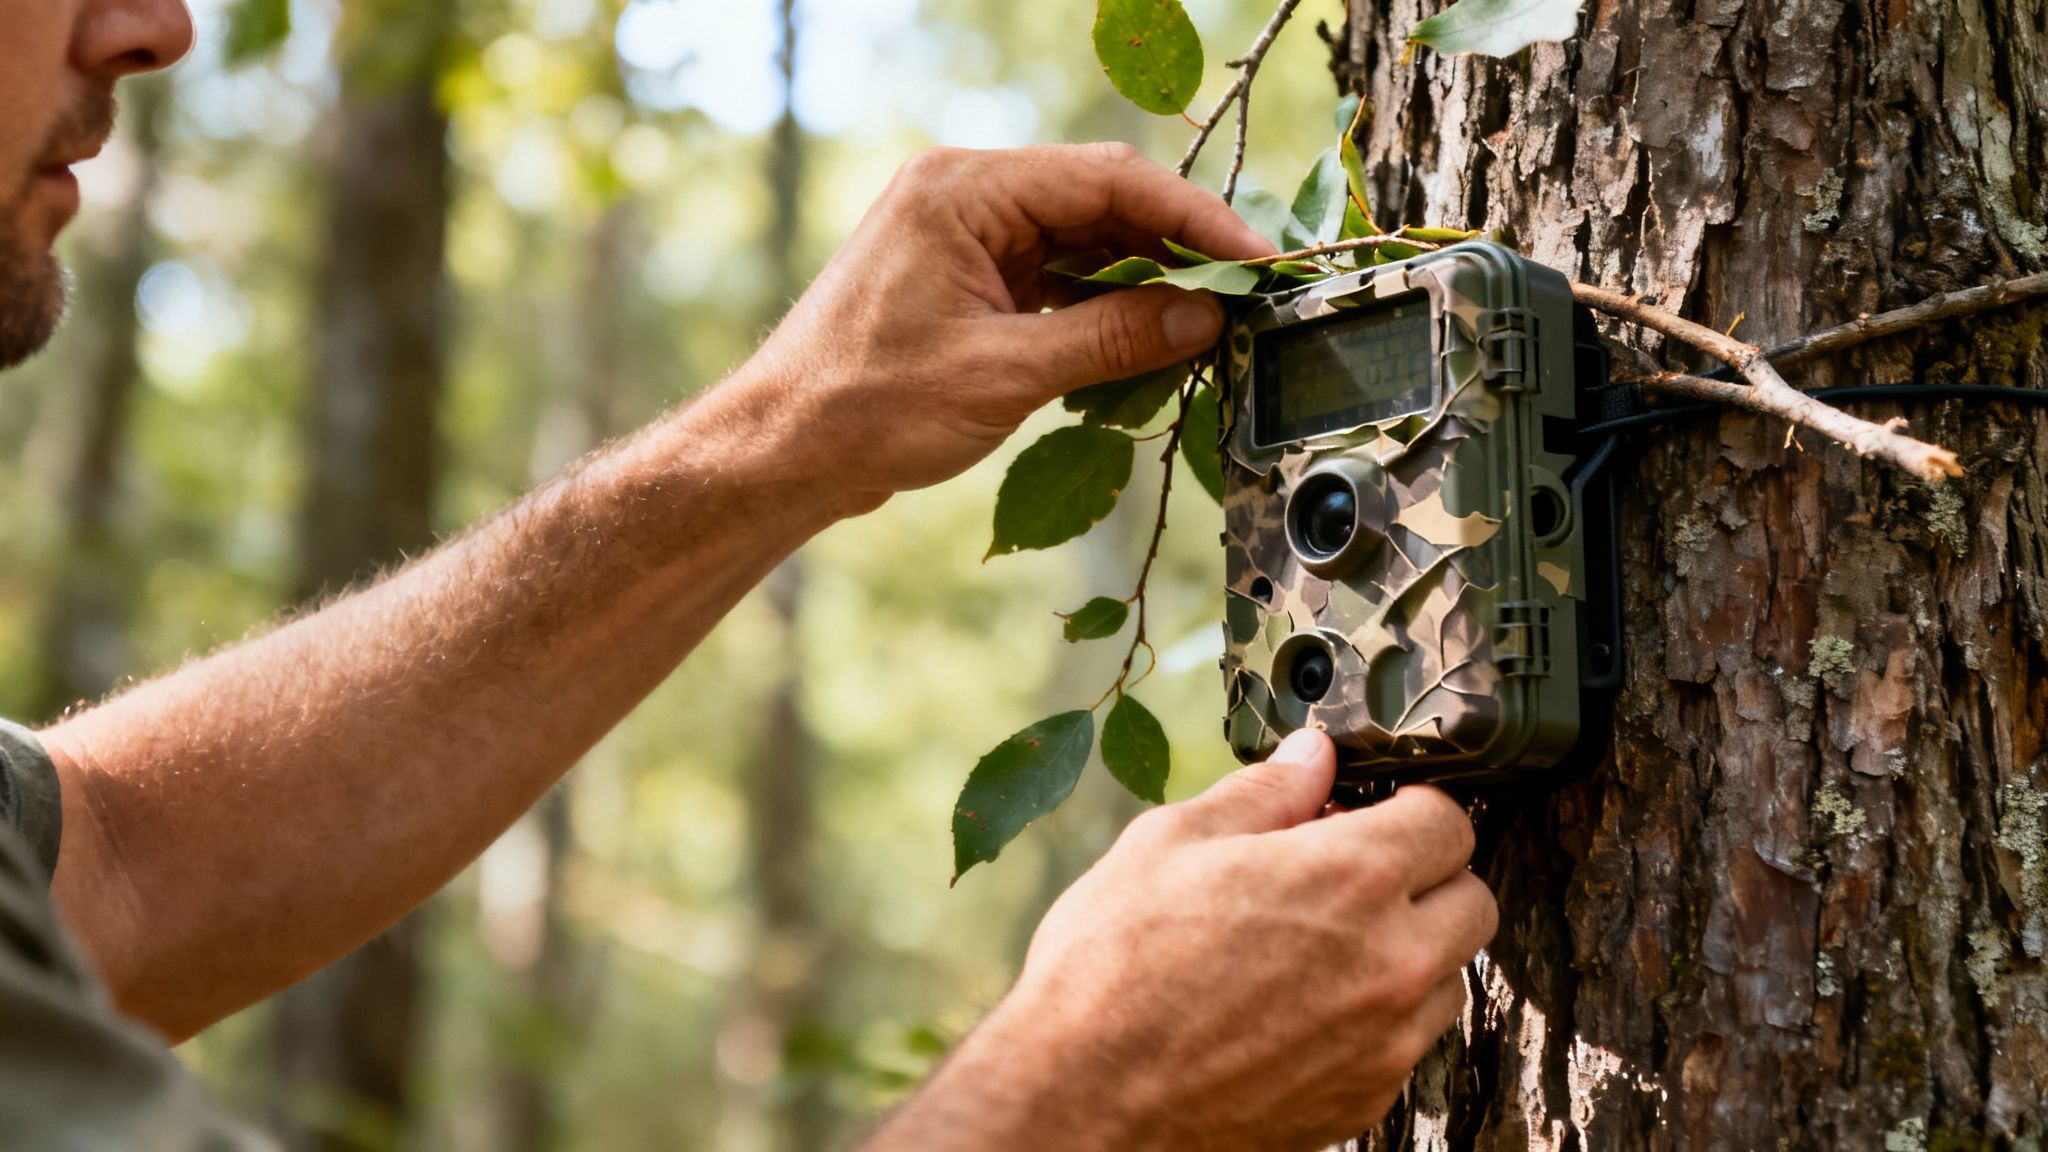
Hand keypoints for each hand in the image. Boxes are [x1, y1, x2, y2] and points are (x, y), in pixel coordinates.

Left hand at [732, 143, 1274, 514]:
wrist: (783, 451)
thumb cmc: (864, 406)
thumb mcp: (1004, 373)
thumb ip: (1111, 339)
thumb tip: (1203, 318)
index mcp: (963, 189)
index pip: (1108, 180)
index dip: (1193, 220)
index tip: (1254, 262)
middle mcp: (966, 197)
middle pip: (1102, 204)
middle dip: (1176, 252)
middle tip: (1246, 297)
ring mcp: (966, 238)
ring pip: (1085, 244)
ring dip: (1145, 285)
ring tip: (1208, 327)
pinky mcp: (968, 280)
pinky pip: (1057, 279)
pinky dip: (1104, 309)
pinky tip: (1149, 344)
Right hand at [873, 730, 1495, 1150]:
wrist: (1084, 1100)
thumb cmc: (1113, 968)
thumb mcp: (1170, 843)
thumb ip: (1263, 793)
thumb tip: (1312, 756)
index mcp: (1351, 877)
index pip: (1447, 821)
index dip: (1405, 807)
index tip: (1365, 814)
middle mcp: (1390, 961)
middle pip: (1474, 900)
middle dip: (1425, 877)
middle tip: (1352, 875)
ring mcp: (1385, 1041)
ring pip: (1447, 977)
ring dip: (1408, 950)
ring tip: (1319, 946)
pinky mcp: (1364, 1099)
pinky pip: (1405, 1042)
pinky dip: (1375, 1018)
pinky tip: (1300, 1006)